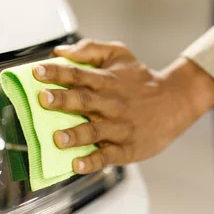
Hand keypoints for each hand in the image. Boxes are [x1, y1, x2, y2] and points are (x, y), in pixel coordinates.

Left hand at [32, 40, 213, 172]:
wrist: (175, 102)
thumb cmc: (140, 79)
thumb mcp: (119, 54)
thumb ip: (90, 49)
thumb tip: (60, 52)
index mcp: (106, 80)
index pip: (78, 74)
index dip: (57, 72)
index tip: (37, 71)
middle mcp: (111, 104)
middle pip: (84, 101)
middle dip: (63, 100)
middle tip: (43, 99)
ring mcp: (119, 127)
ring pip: (95, 131)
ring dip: (76, 135)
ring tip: (58, 138)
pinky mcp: (127, 148)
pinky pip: (108, 156)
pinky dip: (92, 161)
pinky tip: (77, 164)